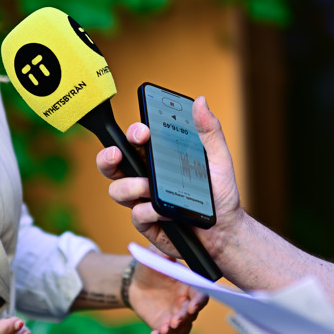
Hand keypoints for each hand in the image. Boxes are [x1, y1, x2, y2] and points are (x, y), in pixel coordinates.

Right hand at [94, 96, 243, 259]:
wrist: (225, 232)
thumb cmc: (220, 195)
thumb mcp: (219, 160)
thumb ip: (209, 132)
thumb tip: (200, 101)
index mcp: (159, 158)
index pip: (137, 141)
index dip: (133, 133)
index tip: (143, 132)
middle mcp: (146, 177)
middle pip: (114, 164)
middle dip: (108, 157)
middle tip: (116, 154)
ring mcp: (143, 200)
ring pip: (118, 189)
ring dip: (131, 186)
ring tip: (151, 188)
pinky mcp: (147, 223)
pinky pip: (137, 214)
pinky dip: (150, 212)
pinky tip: (166, 214)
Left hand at [127, 261, 208, 333]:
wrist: (135, 280)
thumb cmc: (150, 265)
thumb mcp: (153, 256)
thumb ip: (162, 255)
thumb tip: (168, 255)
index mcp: (189, 285)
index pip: (201, 294)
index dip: (199, 302)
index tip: (193, 306)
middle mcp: (186, 302)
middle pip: (192, 314)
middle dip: (185, 318)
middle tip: (175, 321)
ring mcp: (176, 315)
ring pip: (183, 328)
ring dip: (175, 331)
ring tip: (163, 330)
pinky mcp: (163, 324)